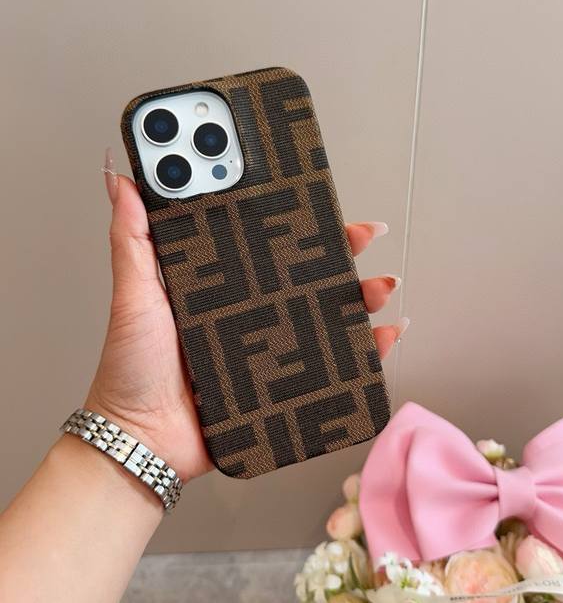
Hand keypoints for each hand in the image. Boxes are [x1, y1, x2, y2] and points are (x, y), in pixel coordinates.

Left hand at [86, 150, 408, 482]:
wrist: (143, 440)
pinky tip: (386, 336)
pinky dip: (369, 350)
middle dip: (343, 249)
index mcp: (221, 283)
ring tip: (382, 285)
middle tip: (366, 232)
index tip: (317, 192)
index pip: (267, 240)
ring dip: (364, 295)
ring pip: (330, 312)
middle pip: (308, 272)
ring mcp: (273, 345)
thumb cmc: (132, 369)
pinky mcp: (286, 382)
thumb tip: (121, 176)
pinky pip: (337, 363)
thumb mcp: (134, 295)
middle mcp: (252, 309)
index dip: (294, 216)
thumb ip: (132, 239)